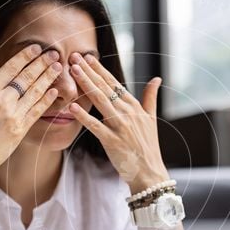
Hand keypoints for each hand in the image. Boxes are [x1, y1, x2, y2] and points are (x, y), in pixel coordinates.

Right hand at [0, 44, 61, 182]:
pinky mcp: (20, 130)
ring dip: (48, 77)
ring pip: (35, 92)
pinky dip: (46, 100)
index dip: (26, 56)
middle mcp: (1, 101)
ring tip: (59, 67)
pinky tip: (54, 91)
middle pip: (27, 77)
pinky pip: (37, 111)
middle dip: (42, 63)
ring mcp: (12, 116)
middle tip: (55, 53)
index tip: (37, 48)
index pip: (10, 68)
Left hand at [67, 52, 169, 192]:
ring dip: (86, 84)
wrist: (149, 172)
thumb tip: (157, 78)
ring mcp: (120, 127)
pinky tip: (72, 107)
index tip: (87, 57)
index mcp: (134, 106)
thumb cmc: (148, 147)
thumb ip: (150, 97)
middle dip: (89, 71)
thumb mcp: (151, 119)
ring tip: (73, 71)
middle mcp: (127, 113)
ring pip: (100, 101)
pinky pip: (96, 127)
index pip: (114, 83)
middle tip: (74, 56)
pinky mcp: (113, 141)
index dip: (100, 69)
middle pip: (105, 87)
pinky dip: (84, 117)